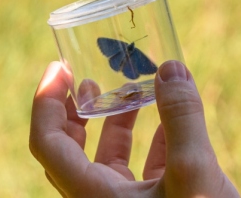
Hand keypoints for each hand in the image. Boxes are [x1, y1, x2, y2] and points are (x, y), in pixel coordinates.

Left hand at [30, 60, 239, 197]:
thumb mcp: (194, 173)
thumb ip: (182, 118)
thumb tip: (170, 68)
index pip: (48, 144)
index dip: (46, 103)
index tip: (58, 67)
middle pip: (69, 151)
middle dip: (74, 110)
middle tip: (81, 75)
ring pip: (109, 158)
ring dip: (117, 120)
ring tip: (128, 86)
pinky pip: (146, 168)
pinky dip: (155, 137)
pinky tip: (172, 116)